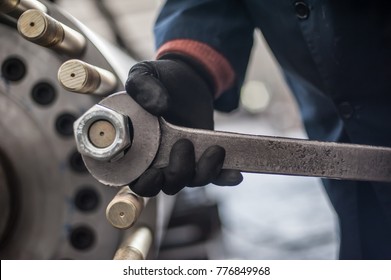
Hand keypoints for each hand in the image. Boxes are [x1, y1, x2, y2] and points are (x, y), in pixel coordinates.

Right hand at [125, 57, 241, 195]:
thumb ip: (142, 86)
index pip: (137, 180)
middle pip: (167, 185)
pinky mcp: (202, 156)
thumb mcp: (144, 74)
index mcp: (137, 148)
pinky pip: (214, 175)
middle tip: (184, 145)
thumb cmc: (160, 79)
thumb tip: (158, 106)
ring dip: (204, 172)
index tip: (156, 172)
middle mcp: (158, 159)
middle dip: (178, 174)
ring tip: (215, 149)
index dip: (146, 183)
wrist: (187, 77)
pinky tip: (235, 174)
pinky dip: (224, 177)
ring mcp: (182, 159)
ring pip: (192, 181)